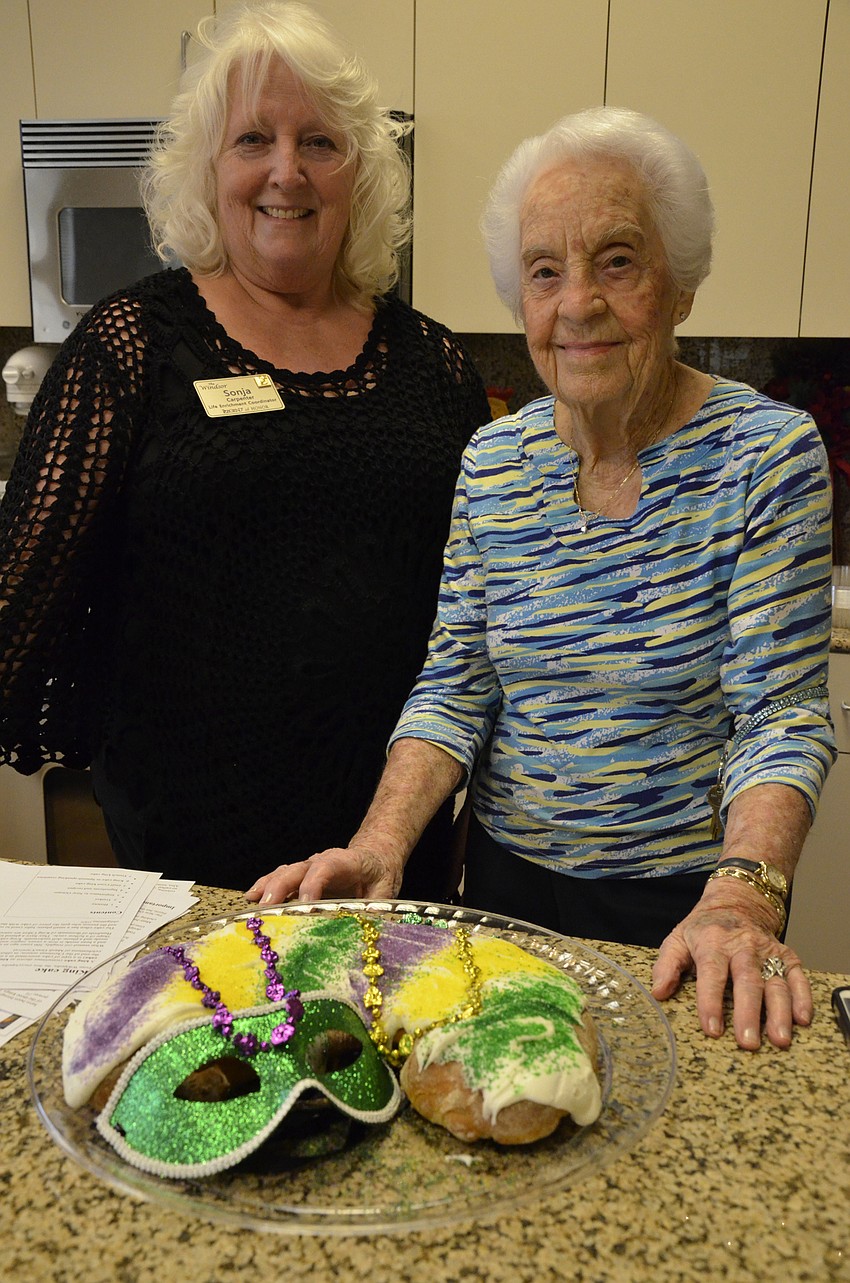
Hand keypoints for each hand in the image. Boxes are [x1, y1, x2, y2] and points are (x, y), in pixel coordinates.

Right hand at [246, 844, 402, 905]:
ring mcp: (308, 866)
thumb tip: (368, 929)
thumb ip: (377, 908)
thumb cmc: (380, 874)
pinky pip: (280, 878)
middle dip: (280, 888)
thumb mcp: (386, 890)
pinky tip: (251, 899)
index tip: (305, 905)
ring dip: (267, 888)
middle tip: (266, 908)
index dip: (313, 884)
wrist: (375, 856)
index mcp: (346, 861)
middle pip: (297, 869)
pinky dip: (265, 887)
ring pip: (284, 872)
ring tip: (252, 906)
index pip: (325, 868)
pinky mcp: (301, 876)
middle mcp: (322, 860)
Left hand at [651, 882, 811, 1049]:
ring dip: (779, 1012)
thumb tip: (658, 992)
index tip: (712, 1029)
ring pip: (776, 983)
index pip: (712, 973)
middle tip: (748, 1042)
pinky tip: (802, 1020)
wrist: (737, 902)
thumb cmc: (703, 929)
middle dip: (749, 1013)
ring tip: (779, 1039)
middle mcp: (743, 947)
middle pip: (748, 981)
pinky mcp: (786, 956)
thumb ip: (666, 965)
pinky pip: (798, 977)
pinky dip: (803, 997)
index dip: (711, 1001)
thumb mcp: (677, 939)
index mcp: (713, 943)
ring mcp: (768, 952)